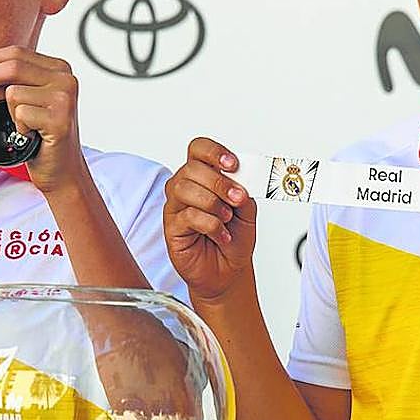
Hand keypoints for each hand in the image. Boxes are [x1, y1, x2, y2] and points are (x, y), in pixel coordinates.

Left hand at [0, 46, 83, 192]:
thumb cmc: (42, 137)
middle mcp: (66, 80)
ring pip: (13, 92)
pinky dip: (19, 128)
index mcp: (59, 69)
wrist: (62, 170)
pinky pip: (20, 114)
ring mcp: (65, 99)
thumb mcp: (25, 102)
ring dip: (9, 113)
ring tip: (24, 126)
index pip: (17, 52)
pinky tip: (31, 135)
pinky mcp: (59, 119)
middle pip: (13, 66)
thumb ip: (8, 83)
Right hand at [163, 137, 256, 302]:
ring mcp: (175, 207)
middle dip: (219, 182)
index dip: (214, 152)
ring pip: (184, 188)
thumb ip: (244, 189)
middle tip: (237, 198)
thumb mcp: (248, 210)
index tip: (233, 164)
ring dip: (213, 203)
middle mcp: (185, 187)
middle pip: (191, 168)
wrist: (229, 270)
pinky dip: (211, 225)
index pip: (199, 149)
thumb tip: (241, 176)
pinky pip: (188, 216)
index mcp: (203, 176)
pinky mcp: (171, 228)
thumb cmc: (234, 238)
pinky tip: (221, 235)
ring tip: (227, 218)